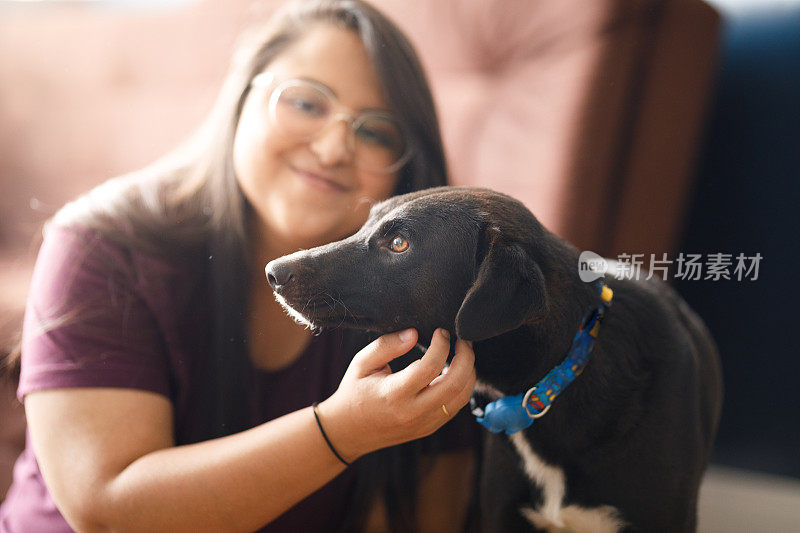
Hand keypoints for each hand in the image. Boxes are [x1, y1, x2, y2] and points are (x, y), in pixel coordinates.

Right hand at [317, 328, 475, 462]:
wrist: (348, 432)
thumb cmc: (354, 393)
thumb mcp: (362, 363)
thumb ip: (387, 345)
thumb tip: (414, 334)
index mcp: (394, 394)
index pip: (430, 367)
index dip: (441, 345)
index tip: (441, 332)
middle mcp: (412, 412)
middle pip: (455, 384)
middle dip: (466, 358)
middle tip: (462, 341)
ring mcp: (423, 424)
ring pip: (461, 398)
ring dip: (468, 373)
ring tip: (462, 355)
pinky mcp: (428, 428)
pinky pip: (455, 408)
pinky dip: (461, 388)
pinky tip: (455, 372)